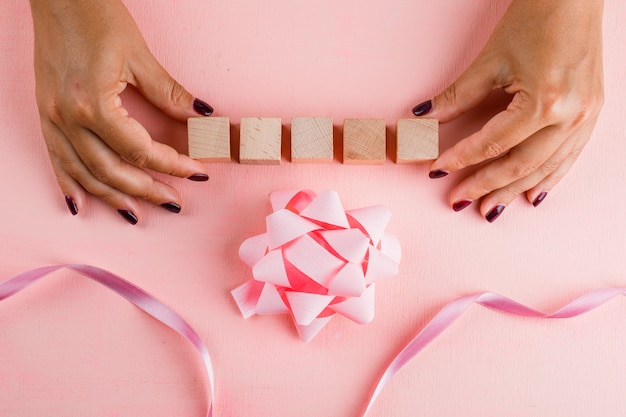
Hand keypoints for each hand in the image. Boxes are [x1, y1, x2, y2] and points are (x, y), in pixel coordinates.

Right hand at [29, 0, 212, 223]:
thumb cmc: (97, 17)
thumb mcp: (140, 56)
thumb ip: (170, 94)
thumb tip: (203, 117)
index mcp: (94, 104)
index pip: (141, 151)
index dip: (173, 166)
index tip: (197, 172)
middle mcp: (68, 118)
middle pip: (113, 171)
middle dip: (147, 191)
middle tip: (175, 201)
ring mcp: (52, 119)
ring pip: (84, 174)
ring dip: (113, 197)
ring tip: (138, 213)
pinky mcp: (45, 115)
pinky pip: (57, 160)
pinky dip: (71, 185)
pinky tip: (81, 204)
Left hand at [413, 0, 603, 221]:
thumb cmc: (534, 20)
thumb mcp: (489, 61)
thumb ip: (456, 97)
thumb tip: (423, 119)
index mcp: (544, 103)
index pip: (493, 144)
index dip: (462, 159)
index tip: (438, 170)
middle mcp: (569, 116)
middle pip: (520, 165)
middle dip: (487, 186)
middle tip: (460, 202)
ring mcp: (585, 117)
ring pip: (545, 168)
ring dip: (515, 191)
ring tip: (491, 209)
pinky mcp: (591, 113)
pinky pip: (568, 157)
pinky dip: (549, 178)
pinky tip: (533, 195)